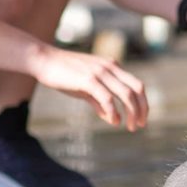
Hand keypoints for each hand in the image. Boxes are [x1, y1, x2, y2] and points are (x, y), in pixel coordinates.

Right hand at [28, 45, 147, 131]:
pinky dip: (113, 111)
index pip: (137, 85)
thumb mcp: (86, 88)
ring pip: (126, 94)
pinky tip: (114, 121)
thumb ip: (100, 102)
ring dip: (131, 113)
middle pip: (137, 89)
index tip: (142, 118)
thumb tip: (113, 119)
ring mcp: (100, 72)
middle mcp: (110, 67)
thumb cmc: (64, 74)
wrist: (43, 60)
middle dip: (142, 109)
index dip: (143, 103)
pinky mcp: (88, 79)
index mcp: (113, 66)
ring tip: (130, 126)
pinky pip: (107, 98)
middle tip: (140, 125)